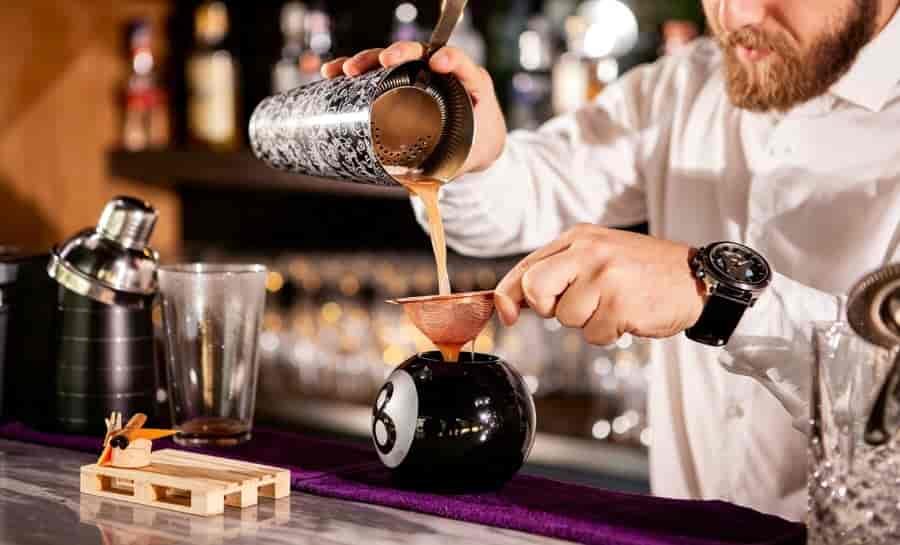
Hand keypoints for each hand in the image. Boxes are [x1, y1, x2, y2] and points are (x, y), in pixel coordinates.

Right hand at [321, 41, 506, 174]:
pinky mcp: (402, 81)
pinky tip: (333, 73)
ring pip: (393, 59)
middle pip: (421, 52)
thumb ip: (447, 171)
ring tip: (346, 69)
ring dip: (368, 60)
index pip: (461, 62)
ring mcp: (420, 74)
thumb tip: (417, 192)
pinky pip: (378, 71)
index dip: (450, 58)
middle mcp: (444, 73)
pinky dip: (356, 71)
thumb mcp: (468, 158)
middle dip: (401, 52)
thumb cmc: (478, 146)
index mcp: (470, 83)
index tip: (436, 63)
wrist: (480, 142)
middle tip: (385, 60)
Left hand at [494, 224, 707, 344]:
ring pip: (567, 319)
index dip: (509, 294)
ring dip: (588, 323)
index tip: (506, 313)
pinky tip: (628, 314)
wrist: (697, 278)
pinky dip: (609, 333)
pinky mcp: (620, 304)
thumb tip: (513, 301)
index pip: (527, 267)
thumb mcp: (599, 255)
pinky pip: (593, 335)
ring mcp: (605, 277)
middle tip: (578, 306)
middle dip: (548, 308)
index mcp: (579, 238)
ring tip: (615, 305)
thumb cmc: (643, 271)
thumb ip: (559, 271)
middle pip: (536, 289)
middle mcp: (589, 252)